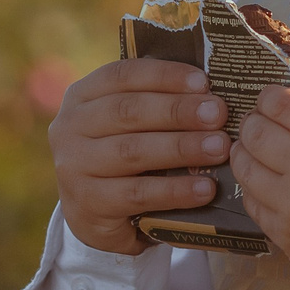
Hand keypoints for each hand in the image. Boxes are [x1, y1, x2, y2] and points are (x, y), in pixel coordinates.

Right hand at [48, 59, 229, 252]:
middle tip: (217, 114)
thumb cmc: (122, 153)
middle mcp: (70, 127)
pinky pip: (137, 194)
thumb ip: (156, 103)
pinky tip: (204, 188)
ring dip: (181, 148)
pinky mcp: (87, 205)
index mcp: (82, 96)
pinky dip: (174, 190)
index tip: (203, 82)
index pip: (122, 75)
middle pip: (128, 112)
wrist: (93, 213)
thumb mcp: (127, 124)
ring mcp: (74, 167)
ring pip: (132, 152)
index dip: (164, 76)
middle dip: (177, 111)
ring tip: (218, 148)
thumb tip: (211, 93)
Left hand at [231, 88, 289, 289]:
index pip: (280, 103)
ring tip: (255, 151)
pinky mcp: (286, 235)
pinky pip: (253, 203)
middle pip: (255, 132)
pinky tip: (267, 184)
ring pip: (245, 167)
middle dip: (254, 121)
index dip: (270, 96)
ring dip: (246, 153)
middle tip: (260, 122)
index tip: (272, 99)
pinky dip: (255, 188)